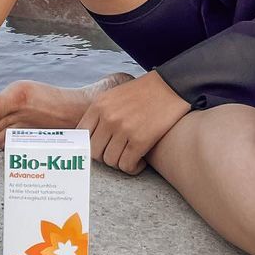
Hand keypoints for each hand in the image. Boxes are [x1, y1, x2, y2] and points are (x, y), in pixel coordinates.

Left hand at [76, 70, 191, 174]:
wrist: (171, 86)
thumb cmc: (145, 92)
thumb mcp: (116, 94)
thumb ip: (101, 112)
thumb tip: (90, 135)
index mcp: (100, 105)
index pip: (82, 135)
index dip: (90, 144)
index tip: (101, 147)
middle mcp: (108, 117)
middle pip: (95, 152)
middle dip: (106, 156)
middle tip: (118, 152)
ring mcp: (123, 129)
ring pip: (111, 161)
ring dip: (121, 162)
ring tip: (131, 156)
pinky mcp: (140, 140)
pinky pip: (127, 165)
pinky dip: (133, 167)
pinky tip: (141, 161)